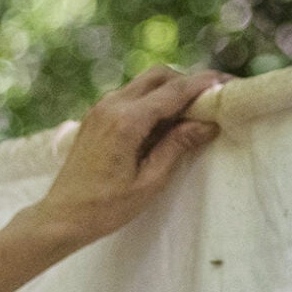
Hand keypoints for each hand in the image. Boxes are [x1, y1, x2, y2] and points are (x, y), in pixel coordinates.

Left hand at [22, 65, 226, 250]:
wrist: (61, 217)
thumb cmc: (105, 208)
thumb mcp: (149, 182)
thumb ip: (177, 146)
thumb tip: (207, 123)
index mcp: (126, 121)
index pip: (175, 91)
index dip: (206, 85)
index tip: (230, 84)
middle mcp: (112, 104)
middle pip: (160, 75)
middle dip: (188, 82)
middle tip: (212, 100)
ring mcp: (101, 107)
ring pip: (145, 83)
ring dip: (170, 91)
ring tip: (192, 113)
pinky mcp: (96, 115)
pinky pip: (131, 96)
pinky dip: (153, 100)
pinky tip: (165, 123)